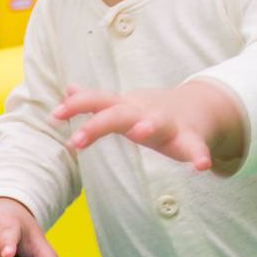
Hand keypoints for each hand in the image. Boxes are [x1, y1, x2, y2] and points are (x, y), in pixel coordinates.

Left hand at [52, 80, 244, 170]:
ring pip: (157, 124)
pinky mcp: (190, 139)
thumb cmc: (151, 113)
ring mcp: (168, 124)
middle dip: (97, 125)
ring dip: (149, 126)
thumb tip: (68, 89)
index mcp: (126, 108)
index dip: (77, 106)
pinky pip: (195, 148)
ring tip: (141, 132)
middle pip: (118, 115)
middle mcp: (144, 113)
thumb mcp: (122, 105)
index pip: (97, 102)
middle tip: (75, 141)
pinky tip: (202, 167)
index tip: (54, 115)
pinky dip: (199, 156)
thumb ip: (94, 101)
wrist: (198, 108)